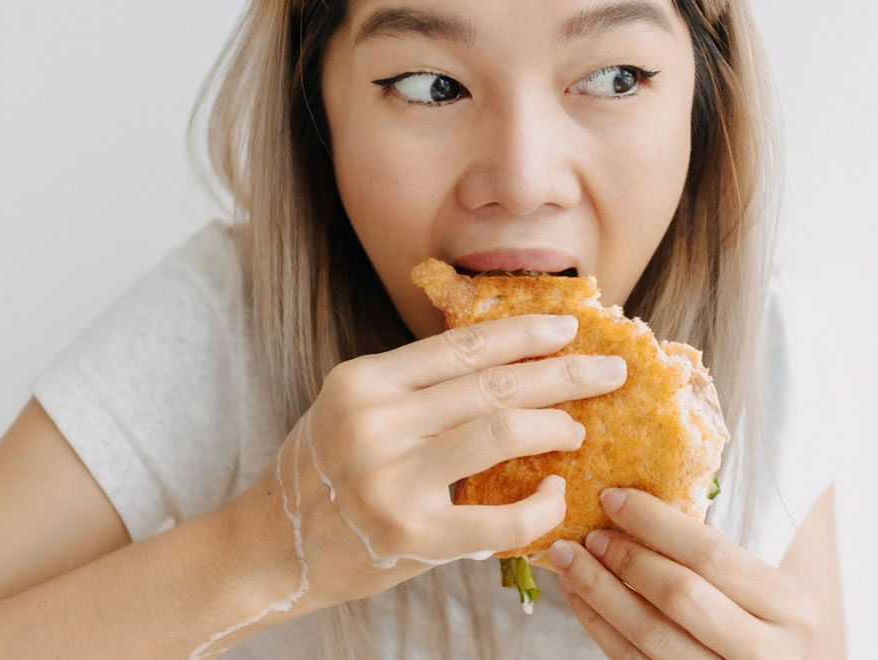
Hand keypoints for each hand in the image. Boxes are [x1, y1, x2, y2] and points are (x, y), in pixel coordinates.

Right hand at [241, 313, 627, 611]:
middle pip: (491, 383)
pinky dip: (538, 505)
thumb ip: (413, 389)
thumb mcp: (352, 410)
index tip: (567, 328)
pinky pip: (498, 516)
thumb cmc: (321, 474)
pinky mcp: (409, 533)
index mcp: (363, 382)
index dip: (522, 334)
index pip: (460, 346)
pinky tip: (554, 493)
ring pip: (499, 432)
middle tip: (608, 370)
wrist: (268, 549)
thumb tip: (504, 366)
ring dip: (554, 424)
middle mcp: (374, 421)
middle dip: (562, 373)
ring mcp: (391, 477)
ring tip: (580, 427)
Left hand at [549, 487, 818, 658]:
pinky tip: (578, 595)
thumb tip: (627, 506)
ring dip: (598, 591)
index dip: (654, 522)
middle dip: (625, 558)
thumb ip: (711, 556)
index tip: (612, 498)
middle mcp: (766, 651)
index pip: (711, 554)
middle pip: (680, 594)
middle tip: (589, 534)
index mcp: (790, 606)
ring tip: (569, 560)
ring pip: (648, 633)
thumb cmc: (760, 621)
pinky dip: (597, 624)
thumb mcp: (761, 587)